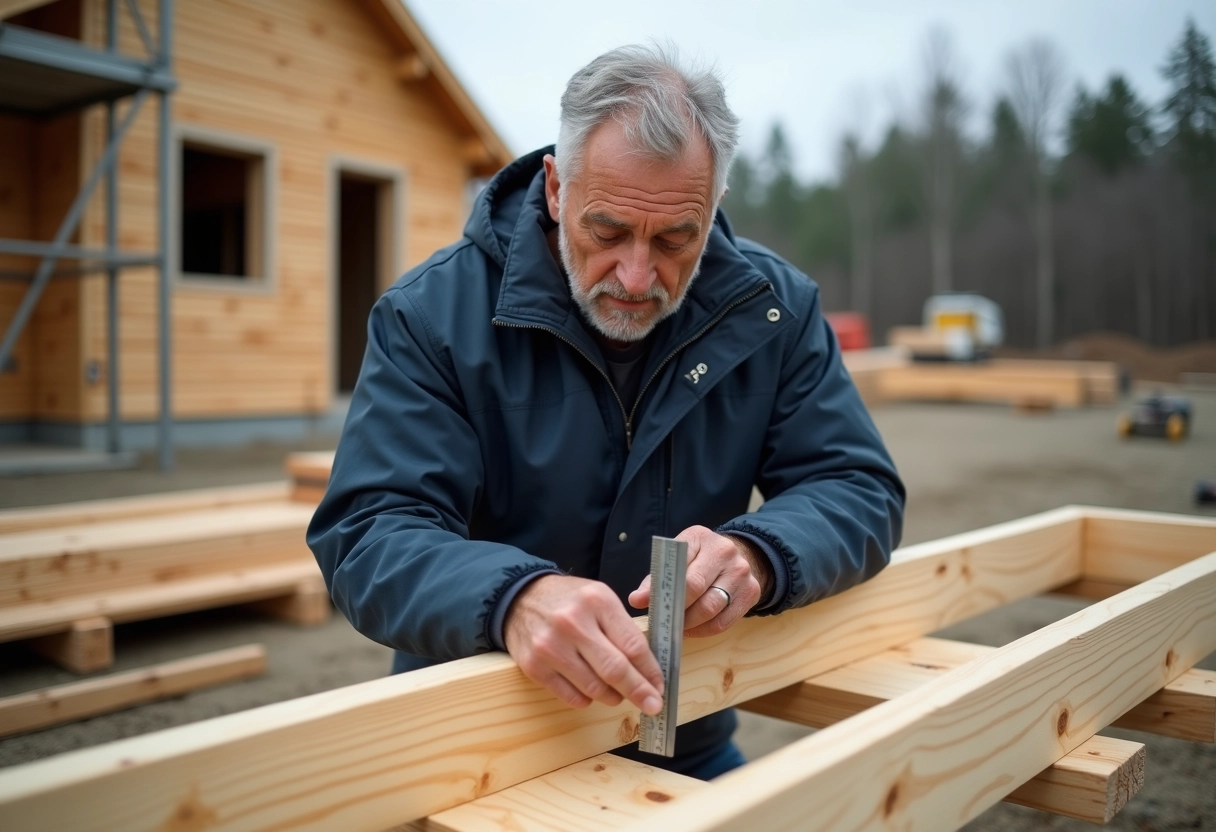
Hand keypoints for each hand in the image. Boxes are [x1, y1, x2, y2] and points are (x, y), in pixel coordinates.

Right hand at [504, 574, 664, 714]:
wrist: (519, 598)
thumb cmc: (568, 601)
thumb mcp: (599, 599)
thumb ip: (622, 629)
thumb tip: (648, 669)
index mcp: (597, 601)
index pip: (632, 645)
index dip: (650, 671)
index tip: (660, 686)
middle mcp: (573, 623)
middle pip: (615, 670)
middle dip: (639, 692)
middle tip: (653, 705)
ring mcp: (551, 646)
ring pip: (595, 688)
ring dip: (613, 697)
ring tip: (617, 694)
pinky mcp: (534, 667)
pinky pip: (572, 697)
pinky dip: (587, 699)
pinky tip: (589, 689)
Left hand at [628, 526, 772, 637]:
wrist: (741, 555)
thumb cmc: (700, 558)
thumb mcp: (678, 557)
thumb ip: (657, 576)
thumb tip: (636, 600)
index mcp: (700, 538)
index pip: (677, 565)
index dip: (659, 588)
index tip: (642, 604)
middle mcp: (724, 552)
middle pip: (695, 589)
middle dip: (674, 609)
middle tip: (661, 621)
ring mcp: (741, 572)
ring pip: (710, 608)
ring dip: (688, 623)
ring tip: (675, 627)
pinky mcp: (751, 592)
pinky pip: (724, 621)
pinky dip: (703, 631)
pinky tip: (692, 630)